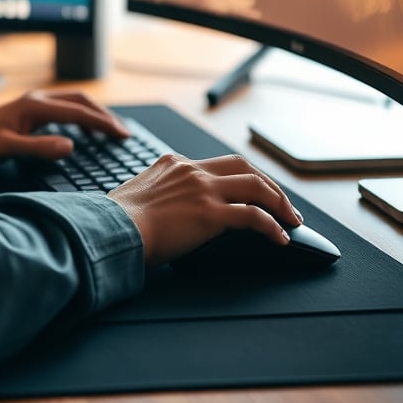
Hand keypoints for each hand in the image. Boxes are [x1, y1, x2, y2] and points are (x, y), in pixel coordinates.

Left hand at [0, 90, 129, 167]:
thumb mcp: (5, 149)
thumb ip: (38, 148)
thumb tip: (71, 147)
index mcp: (35, 106)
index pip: (78, 113)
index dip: (102, 124)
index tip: (122, 136)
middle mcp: (37, 99)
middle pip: (80, 101)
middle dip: (104, 115)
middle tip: (123, 134)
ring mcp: (34, 103)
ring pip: (73, 102)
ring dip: (94, 113)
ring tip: (111, 131)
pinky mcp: (30, 110)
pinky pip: (64, 109)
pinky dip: (81, 116)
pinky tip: (86, 131)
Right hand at [107, 153, 302, 266]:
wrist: (112, 229)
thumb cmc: (117, 221)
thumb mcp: (138, 194)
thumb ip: (158, 193)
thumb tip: (165, 211)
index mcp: (173, 163)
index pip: (216, 164)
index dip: (240, 178)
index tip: (250, 192)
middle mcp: (192, 170)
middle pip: (244, 167)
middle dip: (268, 184)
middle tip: (282, 204)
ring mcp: (204, 190)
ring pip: (256, 186)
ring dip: (279, 203)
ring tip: (291, 220)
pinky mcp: (211, 213)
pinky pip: (254, 217)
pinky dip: (273, 227)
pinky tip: (281, 239)